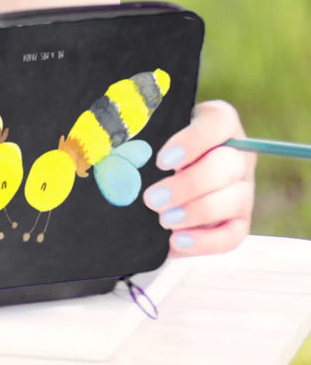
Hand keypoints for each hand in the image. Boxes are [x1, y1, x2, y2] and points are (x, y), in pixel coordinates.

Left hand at [142, 99, 255, 255]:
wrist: (158, 174)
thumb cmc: (152, 145)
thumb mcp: (152, 132)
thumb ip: (146, 136)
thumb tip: (121, 152)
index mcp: (219, 122)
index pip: (218, 122)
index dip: (192, 142)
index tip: (161, 161)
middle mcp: (237, 154)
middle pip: (227, 165)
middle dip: (188, 185)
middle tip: (151, 199)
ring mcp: (243, 189)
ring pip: (233, 200)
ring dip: (196, 213)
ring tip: (162, 220)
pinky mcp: (239, 221)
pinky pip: (233, 235)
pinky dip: (206, 242)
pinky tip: (176, 241)